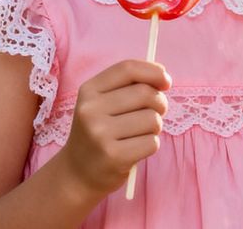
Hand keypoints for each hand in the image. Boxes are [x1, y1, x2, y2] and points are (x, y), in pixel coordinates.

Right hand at [51, 60, 170, 196]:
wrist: (76, 174)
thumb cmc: (99, 133)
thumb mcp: (102, 104)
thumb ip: (129, 86)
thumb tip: (163, 77)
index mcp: (89, 91)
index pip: (128, 68)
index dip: (154, 71)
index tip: (166, 82)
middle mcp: (91, 110)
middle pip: (146, 93)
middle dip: (159, 103)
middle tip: (152, 114)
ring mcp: (100, 134)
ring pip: (153, 119)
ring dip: (155, 127)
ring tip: (138, 134)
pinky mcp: (113, 156)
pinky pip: (152, 142)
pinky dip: (151, 145)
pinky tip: (134, 150)